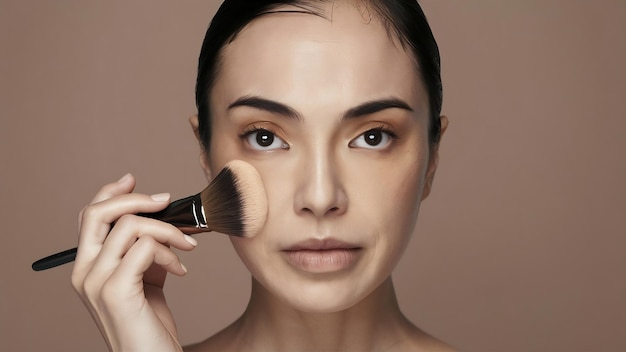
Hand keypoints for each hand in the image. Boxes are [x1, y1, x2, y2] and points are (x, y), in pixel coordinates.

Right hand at [71, 173, 197, 351]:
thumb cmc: (150, 326)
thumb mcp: (146, 281)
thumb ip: (144, 254)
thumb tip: (162, 223)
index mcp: (87, 267)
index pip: (89, 217)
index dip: (111, 193)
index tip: (135, 179)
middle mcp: (83, 272)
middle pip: (98, 212)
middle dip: (136, 199)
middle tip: (167, 202)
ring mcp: (95, 282)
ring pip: (130, 226)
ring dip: (168, 230)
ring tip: (187, 248)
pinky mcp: (115, 291)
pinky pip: (145, 247)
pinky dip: (169, 252)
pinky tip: (181, 270)